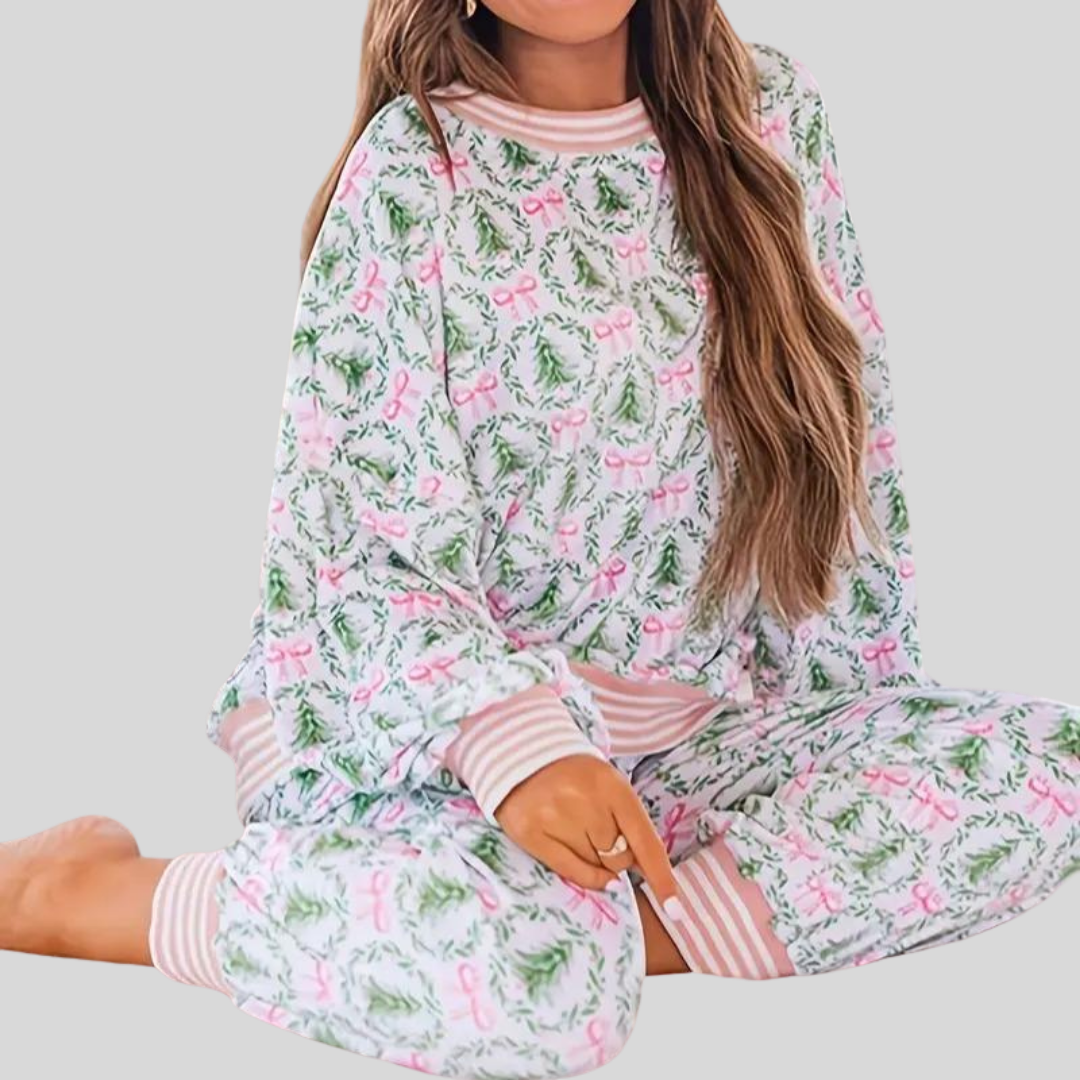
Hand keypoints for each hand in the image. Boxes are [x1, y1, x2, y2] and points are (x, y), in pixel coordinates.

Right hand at [494, 754, 683, 918]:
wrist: (521, 755)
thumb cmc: (574, 776)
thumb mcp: (608, 786)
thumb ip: (628, 823)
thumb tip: (642, 870)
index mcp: (612, 786)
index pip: (645, 840)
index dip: (661, 877)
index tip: (675, 910)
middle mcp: (585, 801)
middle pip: (620, 859)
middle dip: (616, 854)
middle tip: (598, 830)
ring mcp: (556, 818)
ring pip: (596, 867)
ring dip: (594, 858)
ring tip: (577, 829)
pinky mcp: (531, 833)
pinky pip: (570, 871)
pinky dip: (584, 875)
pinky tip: (583, 862)